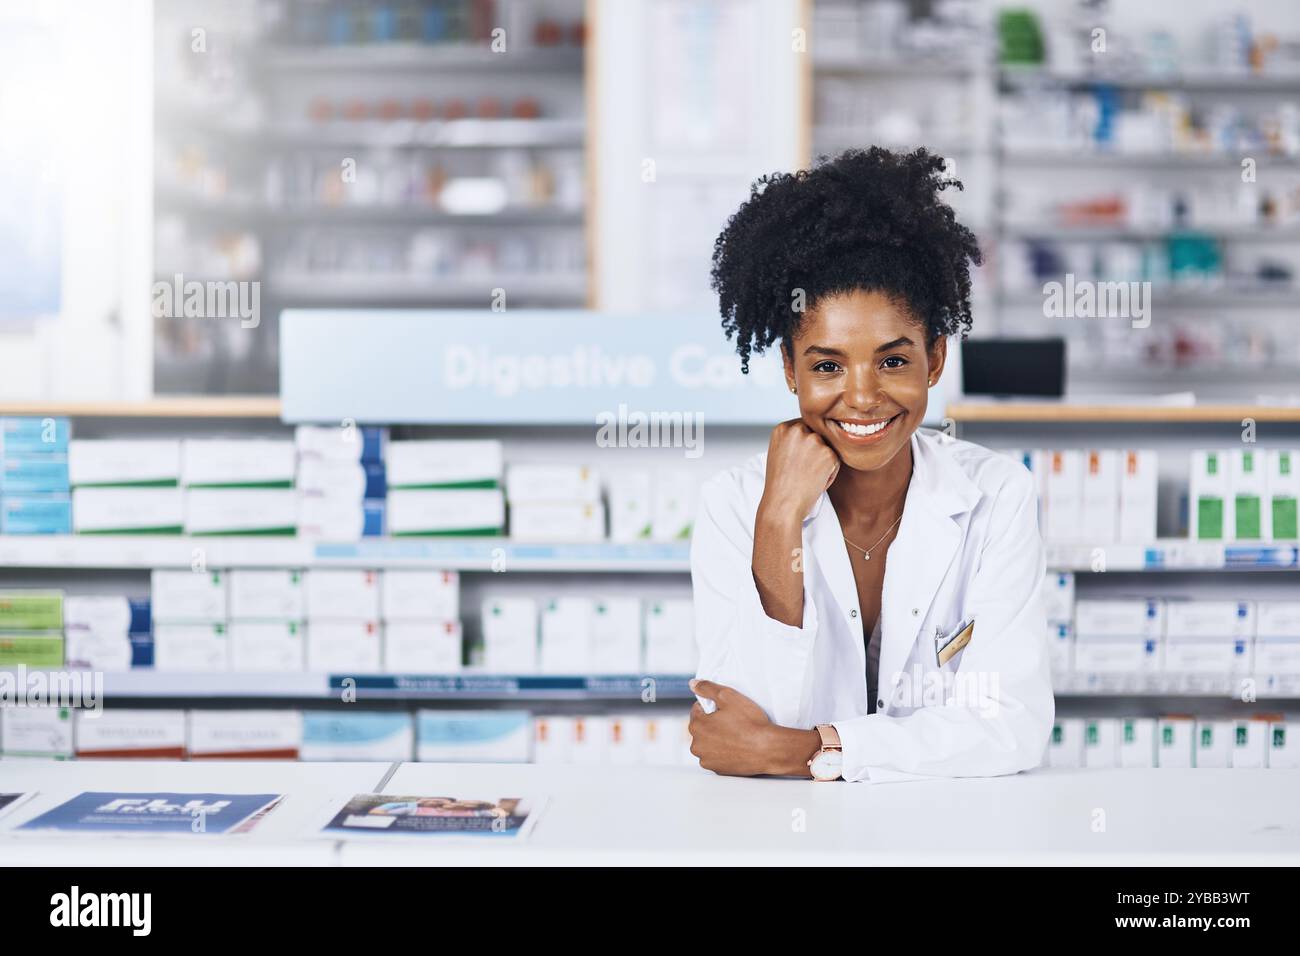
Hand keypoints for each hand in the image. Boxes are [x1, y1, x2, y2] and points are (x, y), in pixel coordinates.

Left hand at [687, 679, 820, 776]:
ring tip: (736, 735)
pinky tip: (737, 747)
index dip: (711, 707)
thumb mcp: (728, 696)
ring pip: (708, 744)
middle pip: (702, 728)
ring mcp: (707, 760)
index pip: (697, 710)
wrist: (769, 749)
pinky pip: (716, 757)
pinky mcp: (718, 771)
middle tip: (732, 721)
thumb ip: (707, 688)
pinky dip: (723, 752)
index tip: (726, 709)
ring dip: (717, 739)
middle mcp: (697, 745)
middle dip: (713, 723)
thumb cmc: (750, 723)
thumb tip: (692, 684)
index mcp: (697, 726)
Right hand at [759, 418, 839, 524]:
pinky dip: (830, 473)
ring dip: (823, 462)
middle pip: (817, 435)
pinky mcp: (828, 454)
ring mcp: (813, 440)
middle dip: (815, 451)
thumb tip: (812, 434)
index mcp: (782, 428)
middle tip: (803, 470)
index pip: (804, 427)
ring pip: (828, 447)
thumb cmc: (780, 485)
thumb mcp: (779, 453)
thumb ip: (793, 440)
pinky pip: (836, 461)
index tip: (799, 459)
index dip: (805, 445)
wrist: (782, 505)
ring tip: (807, 477)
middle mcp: (797, 430)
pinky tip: (815, 482)